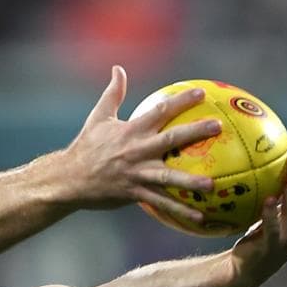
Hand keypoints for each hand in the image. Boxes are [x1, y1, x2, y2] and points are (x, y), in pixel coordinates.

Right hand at [62, 66, 219, 220]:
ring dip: (191, 181)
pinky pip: (161, 203)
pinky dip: (180, 210)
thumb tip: (118, 68)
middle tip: (218, 126)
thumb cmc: (86, 146)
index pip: (160, 111)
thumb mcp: (98, 117)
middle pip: (171, 139)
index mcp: (130, 131)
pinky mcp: (134, 193)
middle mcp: (136, 151)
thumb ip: (113, 93)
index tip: (202, 93)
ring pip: (168, 177)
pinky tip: (200, 217)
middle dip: (196, 132)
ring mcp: (136, 174)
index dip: (181, 101)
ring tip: (213, 184)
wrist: (68, 178)